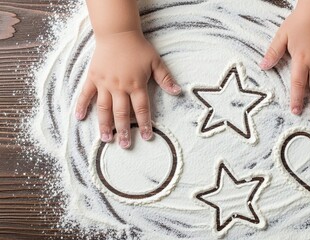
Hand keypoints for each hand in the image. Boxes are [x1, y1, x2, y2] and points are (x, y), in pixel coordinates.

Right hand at [75, 31, 180, 147]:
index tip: (147, 137)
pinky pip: (85, 94)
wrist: (118, 33)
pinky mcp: (93, 78)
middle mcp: (120, 87)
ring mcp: (104, 84)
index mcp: (136, 85)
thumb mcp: (156, 61)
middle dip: (124, 131)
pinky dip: (81, 106)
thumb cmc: (138, 47)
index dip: (145, 124)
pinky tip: (79, 118)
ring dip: (105, 124)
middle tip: (124, 145)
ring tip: (106, 139)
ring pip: (104, 108)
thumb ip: (165, 78)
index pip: (142, 109)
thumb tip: (178, 91)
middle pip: (122, 113)